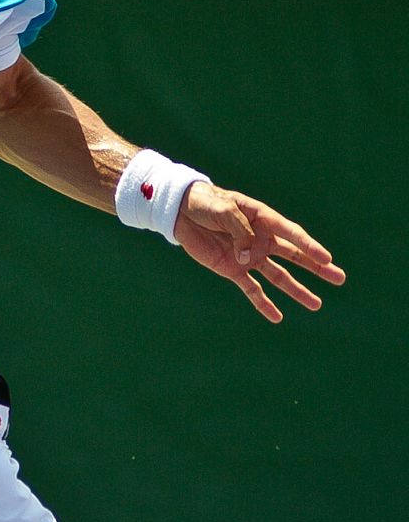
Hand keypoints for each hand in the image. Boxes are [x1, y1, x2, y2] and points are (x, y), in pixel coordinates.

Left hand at [173, 183, 345, 321]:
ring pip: (279, 276)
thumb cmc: (206, 204)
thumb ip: (239, 232)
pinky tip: (277, 317)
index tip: (327, 258)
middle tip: (339, 278)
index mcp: (263, 220)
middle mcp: (261, 240)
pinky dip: (263, 303)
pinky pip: (251, 289)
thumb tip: (249, 257)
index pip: (292, 234)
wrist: (181, 212)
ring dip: (297, 290)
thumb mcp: (224, 211)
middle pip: (295, 256)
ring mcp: (249, 256)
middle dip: (317, 268)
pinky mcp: (233, 269)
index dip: (309, 246)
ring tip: (317, 304)